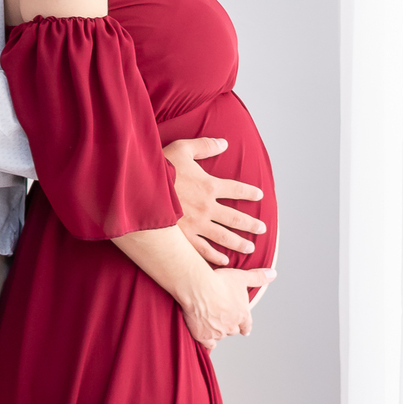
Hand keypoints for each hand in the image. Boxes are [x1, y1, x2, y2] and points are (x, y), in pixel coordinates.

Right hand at [162, 137, 265, 265]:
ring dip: (239, 243)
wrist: (140, 188)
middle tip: (262, 229)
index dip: (250, 192)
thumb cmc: (160, 167)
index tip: (259, 196)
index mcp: (209, 185)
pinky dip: (215, 256)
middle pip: (236, 218)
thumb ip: (205, 145)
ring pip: (224, 236)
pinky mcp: (184, 236)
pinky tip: (224, 261)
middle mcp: (207, 206)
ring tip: (250, 248)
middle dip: (251, 224)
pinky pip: (203, 249)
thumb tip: (224, 142)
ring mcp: (196, 224)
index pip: (236, 189)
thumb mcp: (183, 148)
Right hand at [181, 266, 275, 348]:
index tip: (245, 331)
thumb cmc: (219, 282)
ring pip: (220, 336)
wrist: (198, 289)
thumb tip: (273, 274)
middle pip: (232, 330)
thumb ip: (258, 277)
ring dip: (217, 331)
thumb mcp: (242, 277)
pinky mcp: (203, 336)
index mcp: (242, 315)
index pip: (246, 325)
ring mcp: (217, 332)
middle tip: (222, 319)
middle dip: (229, 325)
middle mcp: (231, 326)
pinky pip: (208, 344)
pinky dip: (207, 341)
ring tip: (210, 324)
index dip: (245, 328)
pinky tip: (205, 337)